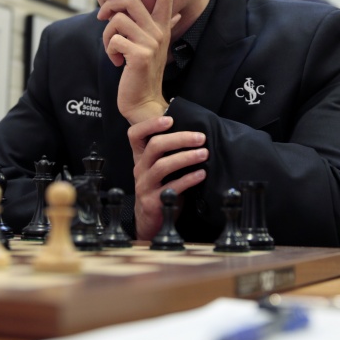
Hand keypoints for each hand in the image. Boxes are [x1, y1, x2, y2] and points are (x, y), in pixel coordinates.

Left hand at [97, 0, 178, 124]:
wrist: (143, 100)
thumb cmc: (143, 73)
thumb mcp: (153, 47)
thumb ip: (162, 28)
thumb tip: (174, 15)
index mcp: (161, 27)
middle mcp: (159, 32)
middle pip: (129, 0)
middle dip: (109, 7)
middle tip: (101, 19)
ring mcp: (151, 43)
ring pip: (116, 21)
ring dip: (106, 36)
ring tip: (113, 51)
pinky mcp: (139, 55)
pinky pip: (113, 39)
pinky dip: (109, 50)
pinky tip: (117, 63)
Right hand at [128, 115, 207, 239]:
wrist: (149, 221)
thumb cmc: (159, 188)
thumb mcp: (159, 168)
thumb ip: (168, 153)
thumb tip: (194, 134)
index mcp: (141, 157)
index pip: (135, 134)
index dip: (150, 124)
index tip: (170, 119)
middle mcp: (140, 168)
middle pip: (155, 146)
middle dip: (180, 139)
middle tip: (200, 137)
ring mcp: (145, 185)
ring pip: (162, 166)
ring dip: (186, 158)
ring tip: (204, 154)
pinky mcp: (152, 202)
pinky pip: (171, 187)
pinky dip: (188, 179)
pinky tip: (201, 174)